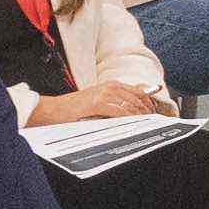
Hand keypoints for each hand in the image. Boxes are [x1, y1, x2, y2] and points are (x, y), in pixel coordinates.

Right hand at [41, 82, 170, 123]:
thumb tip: (132, 110)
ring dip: (141, 115)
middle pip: (137, 98)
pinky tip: (133, 123)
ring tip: (147, 124)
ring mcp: (104, 94)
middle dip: (148, 110)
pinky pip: (120, 111)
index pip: (137, 91)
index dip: (149, 102)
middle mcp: (109, 87)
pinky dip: (129, 117)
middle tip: (154, 121)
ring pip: (131, 104)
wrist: (54, 110)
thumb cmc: (74, 109)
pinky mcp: (98, 103)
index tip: (154, 112)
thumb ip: (114, 102)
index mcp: (110, 85)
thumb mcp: (98, 101)